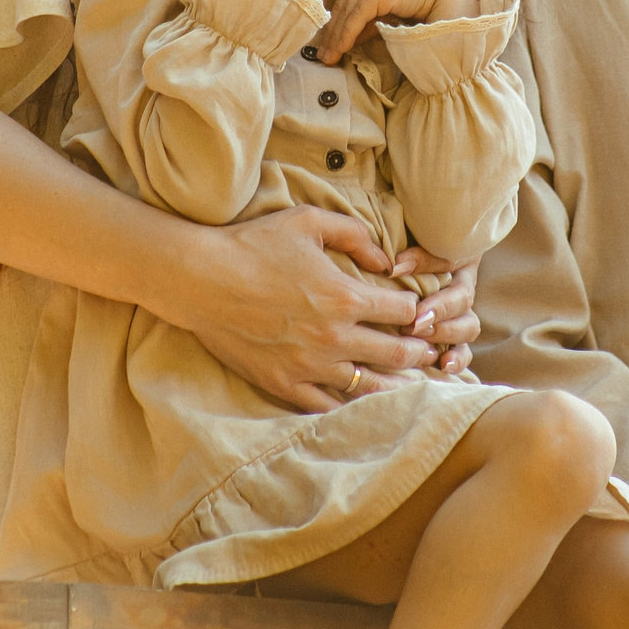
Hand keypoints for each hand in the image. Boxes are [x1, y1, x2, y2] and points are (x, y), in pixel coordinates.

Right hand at [174, 205, 440, 410]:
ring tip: (409, 386)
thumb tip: (386, 259)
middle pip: (395, 354)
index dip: (418, 312)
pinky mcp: (283, 384)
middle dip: (418, 352)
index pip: (403, 312)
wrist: (199, 279)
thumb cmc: (253, 244)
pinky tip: (362, 404)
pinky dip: (350, 406)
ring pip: (368, 387)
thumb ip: (355, 235)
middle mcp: (333, 337)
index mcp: (345, 297)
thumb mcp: (308, 221)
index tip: (420, 313)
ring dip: (394, 385)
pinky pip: (327, 405)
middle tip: (429, 352)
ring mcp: (308, 366)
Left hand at [315, 0, 478, 60]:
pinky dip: (346, 35)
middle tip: (324, 55)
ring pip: (347, 12)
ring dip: (336, 38)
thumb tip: (349, 36)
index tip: (328, 43)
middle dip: (332, 32)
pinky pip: (356, 17)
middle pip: (342, 4)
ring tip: (329, 58)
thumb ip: (371, 17)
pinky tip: (341, 50)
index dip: (336, 22)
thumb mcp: (390, 8)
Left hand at [391, 249, 479, 374]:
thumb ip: (412, 254)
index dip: (427, 271)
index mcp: (456, 257)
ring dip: (447, 335)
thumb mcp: (416, 242)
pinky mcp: (454, 337)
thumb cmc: (412, 247)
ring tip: (425, 344)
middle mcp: (461, 286)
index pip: (448, 263)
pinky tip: (443, 367)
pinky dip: (457, 359)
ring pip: (468, 326)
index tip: (403, 286)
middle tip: (414, 323)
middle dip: (439, 313)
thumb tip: (394, 267)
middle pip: (462, 300)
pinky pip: (464, 349)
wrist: (423, 248)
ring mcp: (461, 312)